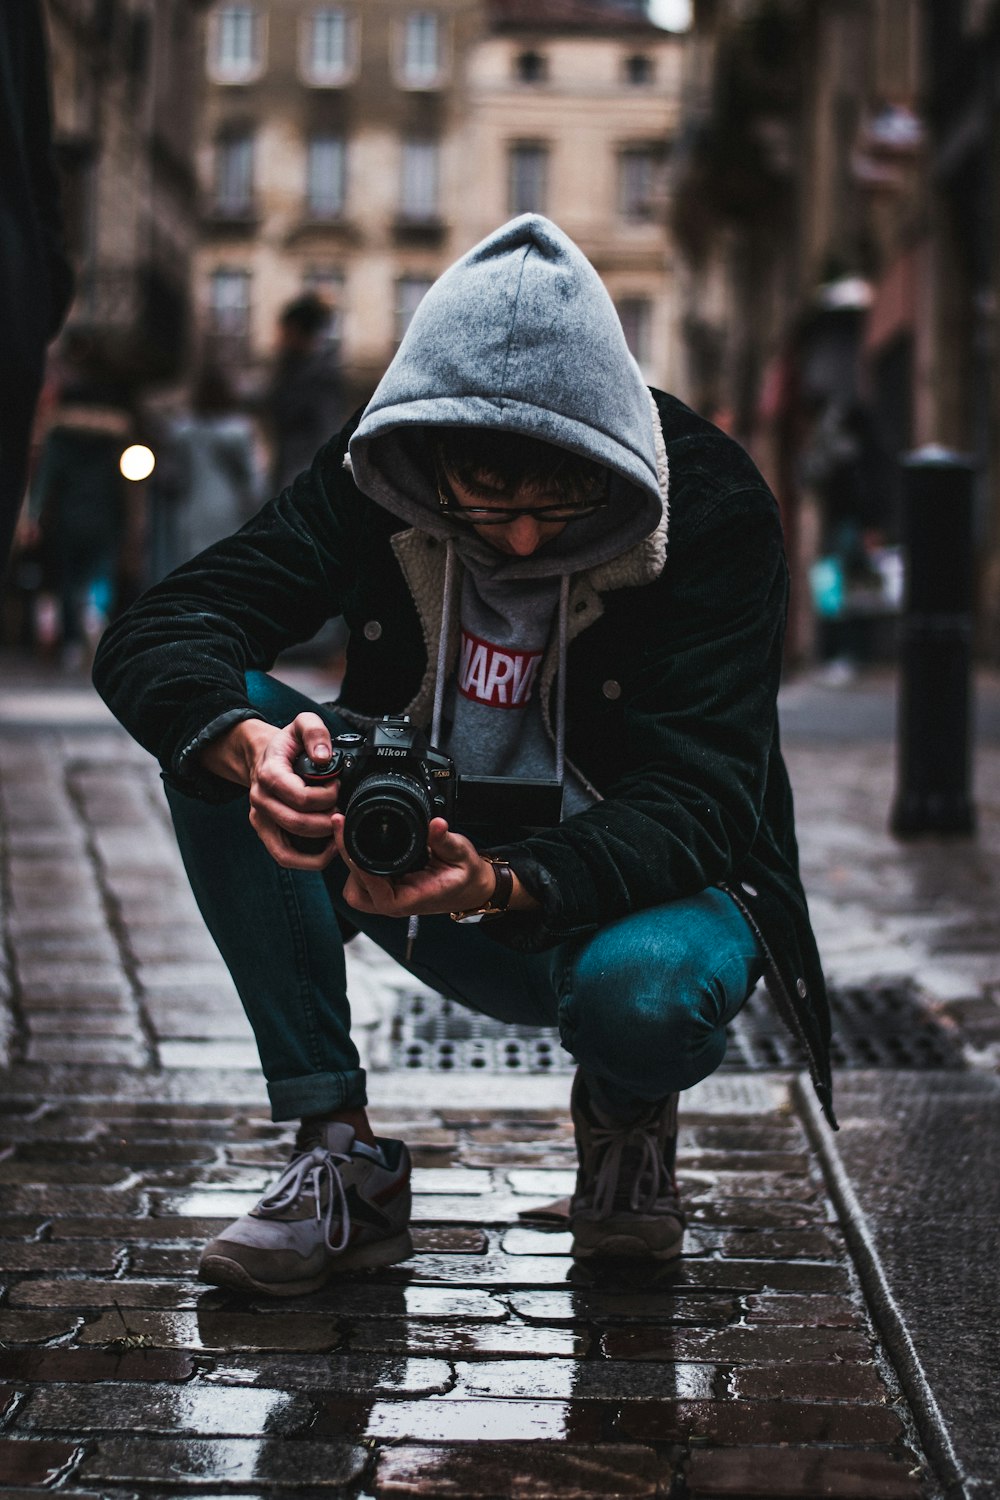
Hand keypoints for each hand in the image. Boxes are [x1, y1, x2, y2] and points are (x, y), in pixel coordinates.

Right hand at [202, 713, 340, 868]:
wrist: (262, 755)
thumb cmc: (287, 744)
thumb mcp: (301, 723)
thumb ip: (314, 731)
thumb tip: (324, 757)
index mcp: (269, 774)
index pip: (301, 797)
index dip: (327, 796)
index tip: (337, 787)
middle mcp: (260, 800)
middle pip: (297, 823)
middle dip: (327, 820)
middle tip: (342, 809)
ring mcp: (260, 819)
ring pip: (289, 849)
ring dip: (319, 844)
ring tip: (337, 830)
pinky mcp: (265, 832)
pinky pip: (284, 857)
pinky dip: (308, 860)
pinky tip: (328, 848)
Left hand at [333, 816, 494, 917]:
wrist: (471, 887)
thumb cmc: (465, 876)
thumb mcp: (461, 853)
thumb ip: (445, 840)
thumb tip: (435, 824)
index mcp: (411, 899)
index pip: (376, 891)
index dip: (359, 867)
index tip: (349, 841)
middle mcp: (396, 903)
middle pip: (357, 892)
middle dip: (348, 861)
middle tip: (343, 827)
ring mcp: (389, 898)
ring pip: (355, 890)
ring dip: (350, 866)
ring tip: (350, 835)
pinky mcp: (386, 890)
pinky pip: (362, 884)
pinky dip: (357, 866)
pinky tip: (360, 844)